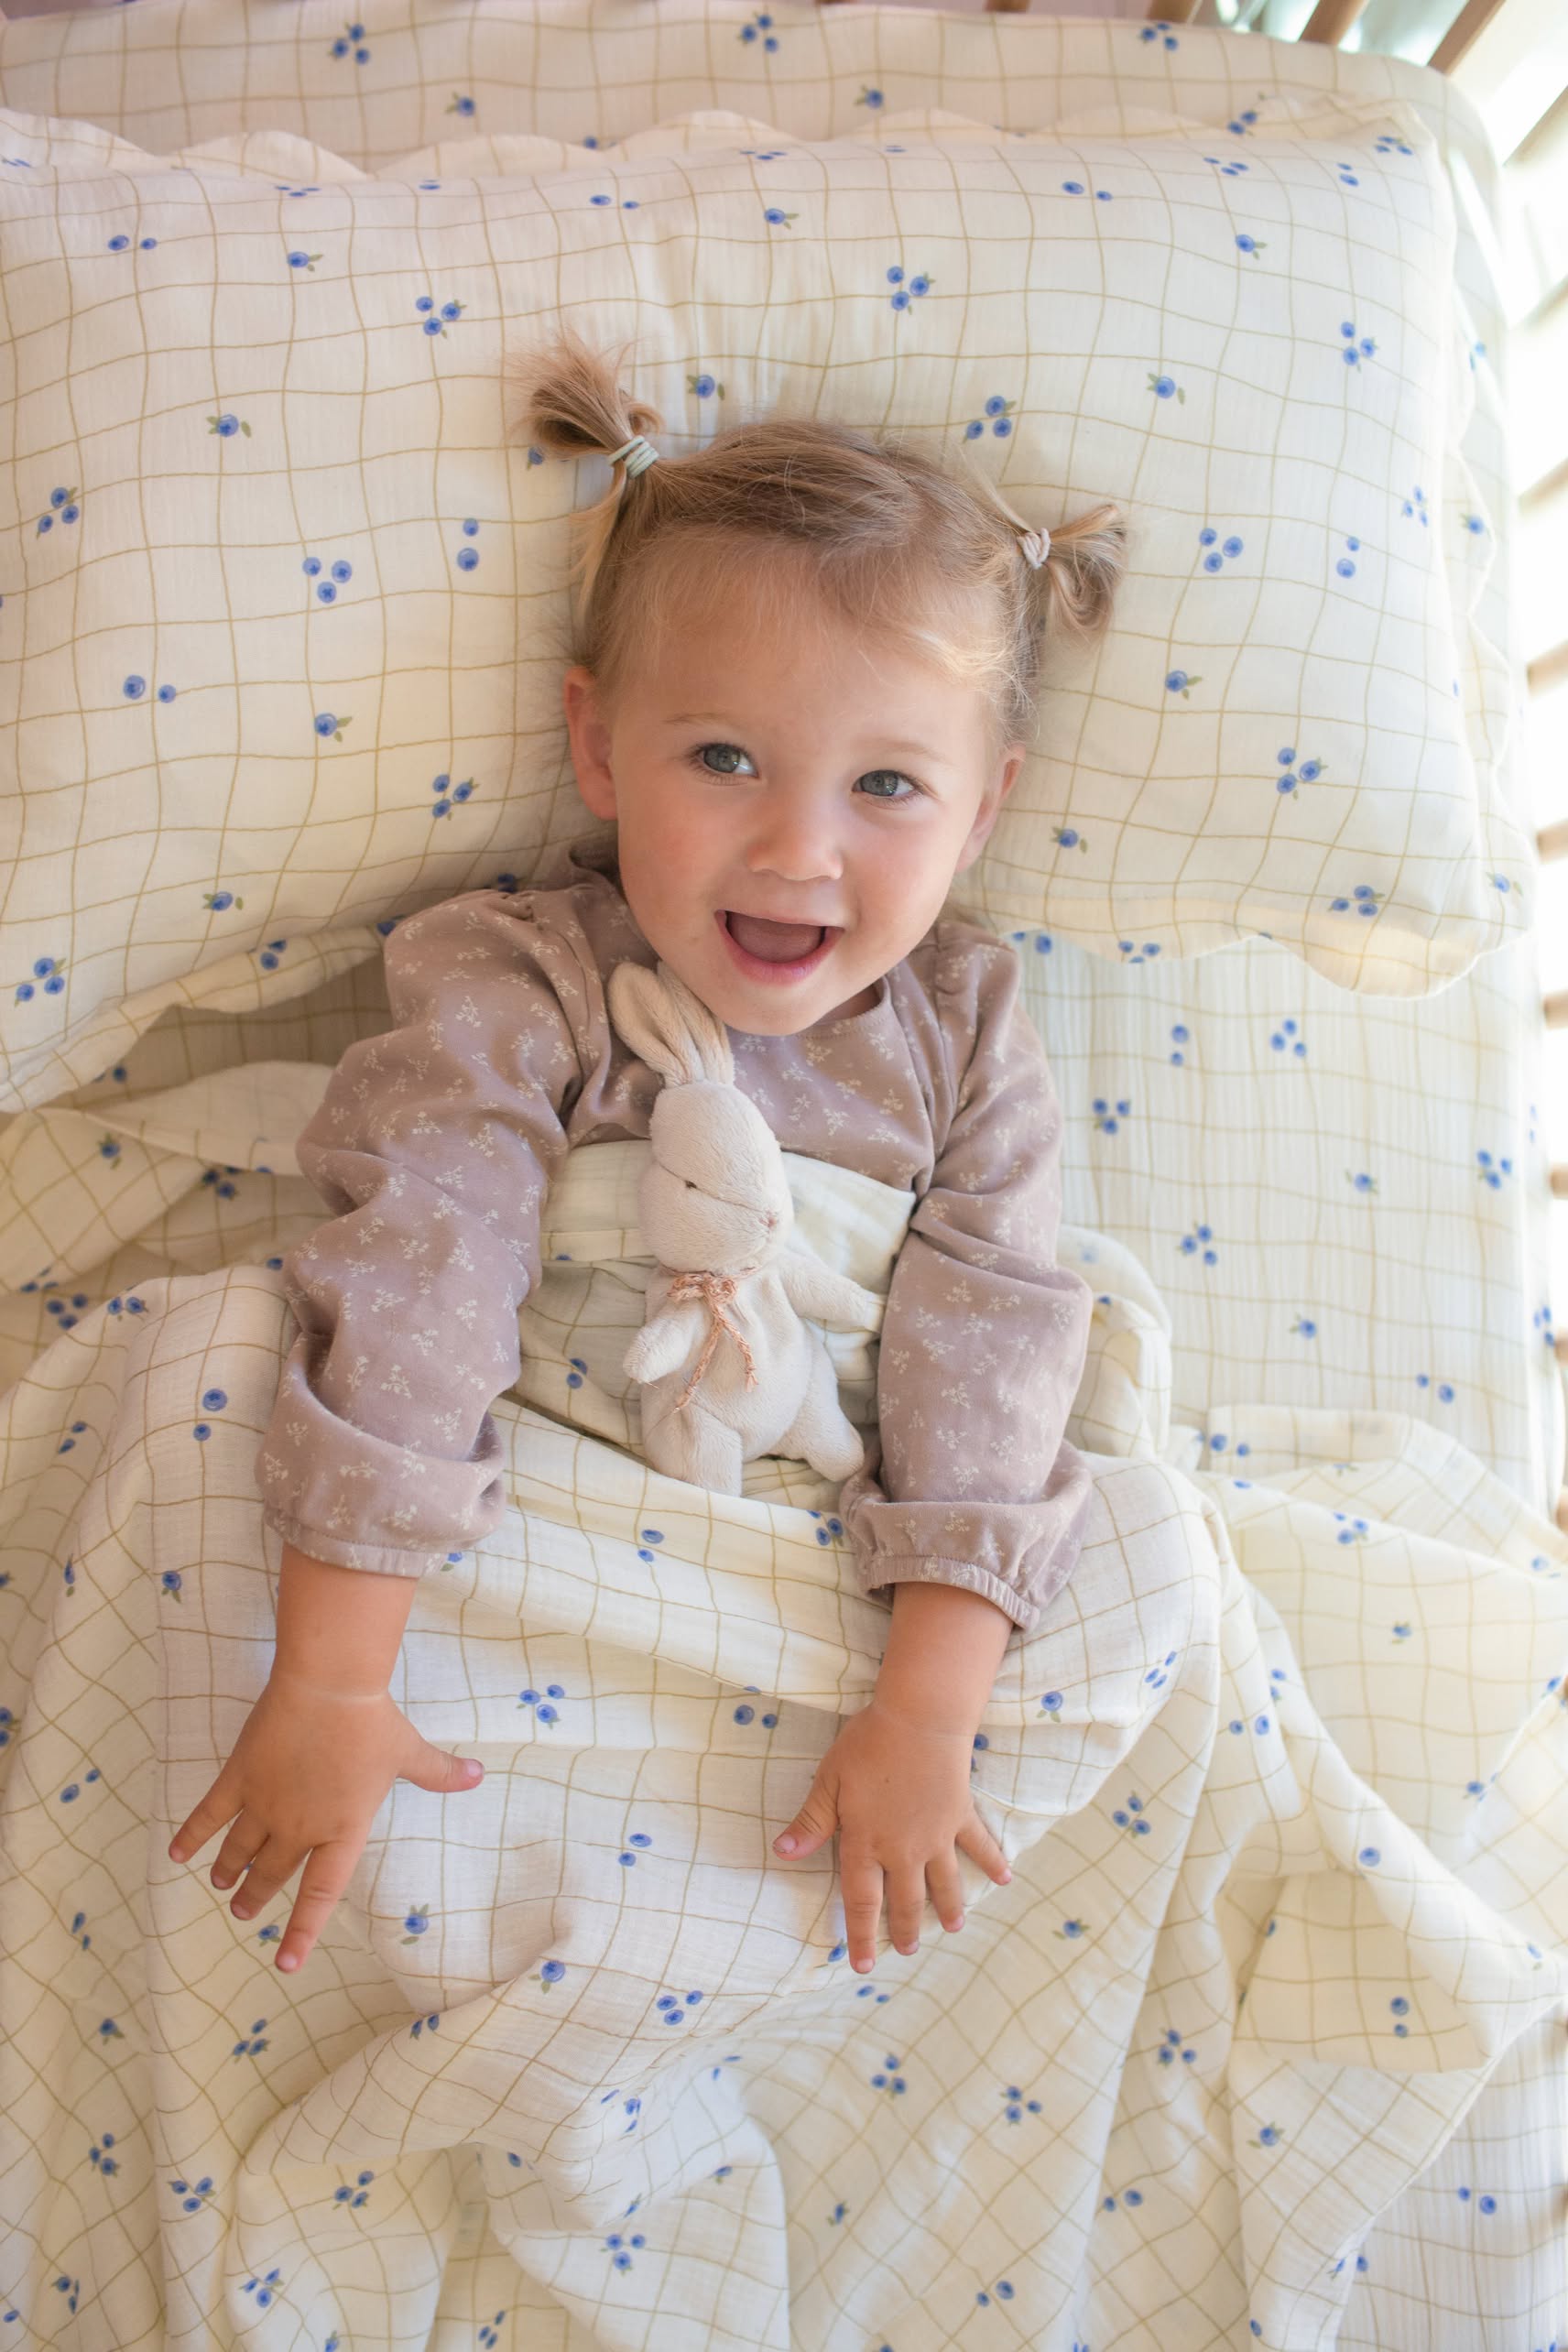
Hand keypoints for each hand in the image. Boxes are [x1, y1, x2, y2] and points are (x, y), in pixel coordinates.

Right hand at [167, 1669, 482, 1972]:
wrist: (330, 1686)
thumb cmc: (372, 1721)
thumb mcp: (408, 1752)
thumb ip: (439, 1773)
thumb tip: (479, 1775)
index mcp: (342, 1831)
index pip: (321, 1894)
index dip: (303, 1932)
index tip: (286, 1964)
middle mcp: (300, 1828)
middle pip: (273, 1874)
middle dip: (257, 1896)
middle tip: (244, 1910)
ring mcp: (265, 1805)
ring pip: (240, 1851)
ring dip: (230, 1871)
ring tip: (223, 1884)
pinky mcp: (240, 1778)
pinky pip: (209, 1816)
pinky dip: (192, 1836)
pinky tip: (178, 1853)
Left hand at [772, 1700, 1010, 1971]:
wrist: (919, 1720)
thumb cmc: (867, 1746)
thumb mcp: (829, 1782)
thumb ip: (811, 1822)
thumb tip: (783, 1854)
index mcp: (867, 1845)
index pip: (862, 1902)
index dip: (860, 1936)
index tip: (861, 1966)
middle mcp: (904, 1851)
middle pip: (905, 1901)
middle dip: (905, 1930)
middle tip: (906, 1952)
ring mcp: (936, 1836)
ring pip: (944, 1883)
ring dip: (948, 1908)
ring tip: (953, 1928)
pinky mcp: (960, 1815)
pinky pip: (978, 1845)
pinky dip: (992, 1862)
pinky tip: (1006, 1878)